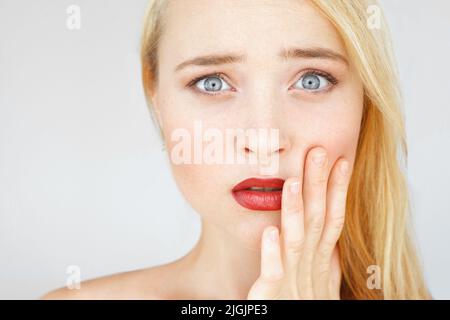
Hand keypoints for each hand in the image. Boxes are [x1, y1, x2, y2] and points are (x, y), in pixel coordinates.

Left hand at [247, 147, 351, 299]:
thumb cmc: (302, 304)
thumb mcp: (318, 278)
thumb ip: (323, 257)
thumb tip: (330, 237)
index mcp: (319, 259)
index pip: (332, 218)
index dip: (338, 190)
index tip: (341, 160)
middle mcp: (310, 267)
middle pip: (317, 221)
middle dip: (319, 187)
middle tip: (318, 152)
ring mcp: (293, 281)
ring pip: (296, 241)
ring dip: (296, 210)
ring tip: (294, 181)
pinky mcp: (273, 295)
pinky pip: (274, 272)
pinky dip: (272, 252)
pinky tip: (269, 230)